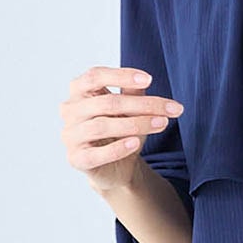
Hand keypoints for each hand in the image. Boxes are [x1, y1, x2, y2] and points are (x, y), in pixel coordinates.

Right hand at [59, 65, 184, 192]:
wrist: (116, 166)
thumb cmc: (121, 131)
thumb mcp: (130, 109)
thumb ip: (133, 94)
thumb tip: (145, 81)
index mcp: (79, 92)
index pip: (94, 76)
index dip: (121, 75)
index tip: (149, 80)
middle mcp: (70, 111)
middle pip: (107, 102)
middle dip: (143, 105)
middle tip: (172, 109)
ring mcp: (70, 135)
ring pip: (102, 126)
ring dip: (136, 124)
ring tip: (162, 123)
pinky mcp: (76, 159)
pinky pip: (96, 154)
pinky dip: (117, 148)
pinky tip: (135, 143)